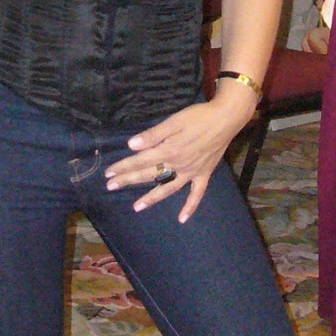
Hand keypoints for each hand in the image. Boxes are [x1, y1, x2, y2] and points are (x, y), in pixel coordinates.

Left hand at [104, 87, 256, 222]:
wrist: (226, 119)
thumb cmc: (198, 116)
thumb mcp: (174, 121)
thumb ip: (154, 134)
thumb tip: (132, 146)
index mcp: (169, 150)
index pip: (141, 160)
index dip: (124, 166)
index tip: (109, 172)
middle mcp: (178, 165)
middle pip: (149, 174)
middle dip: (129, 180)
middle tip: (111, 186)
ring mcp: (191, 172)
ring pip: (168, 188)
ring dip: (152, 198)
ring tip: (136, 207)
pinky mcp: (204, 174)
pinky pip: (197, 194)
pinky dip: (190, 207)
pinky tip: (182, 219)